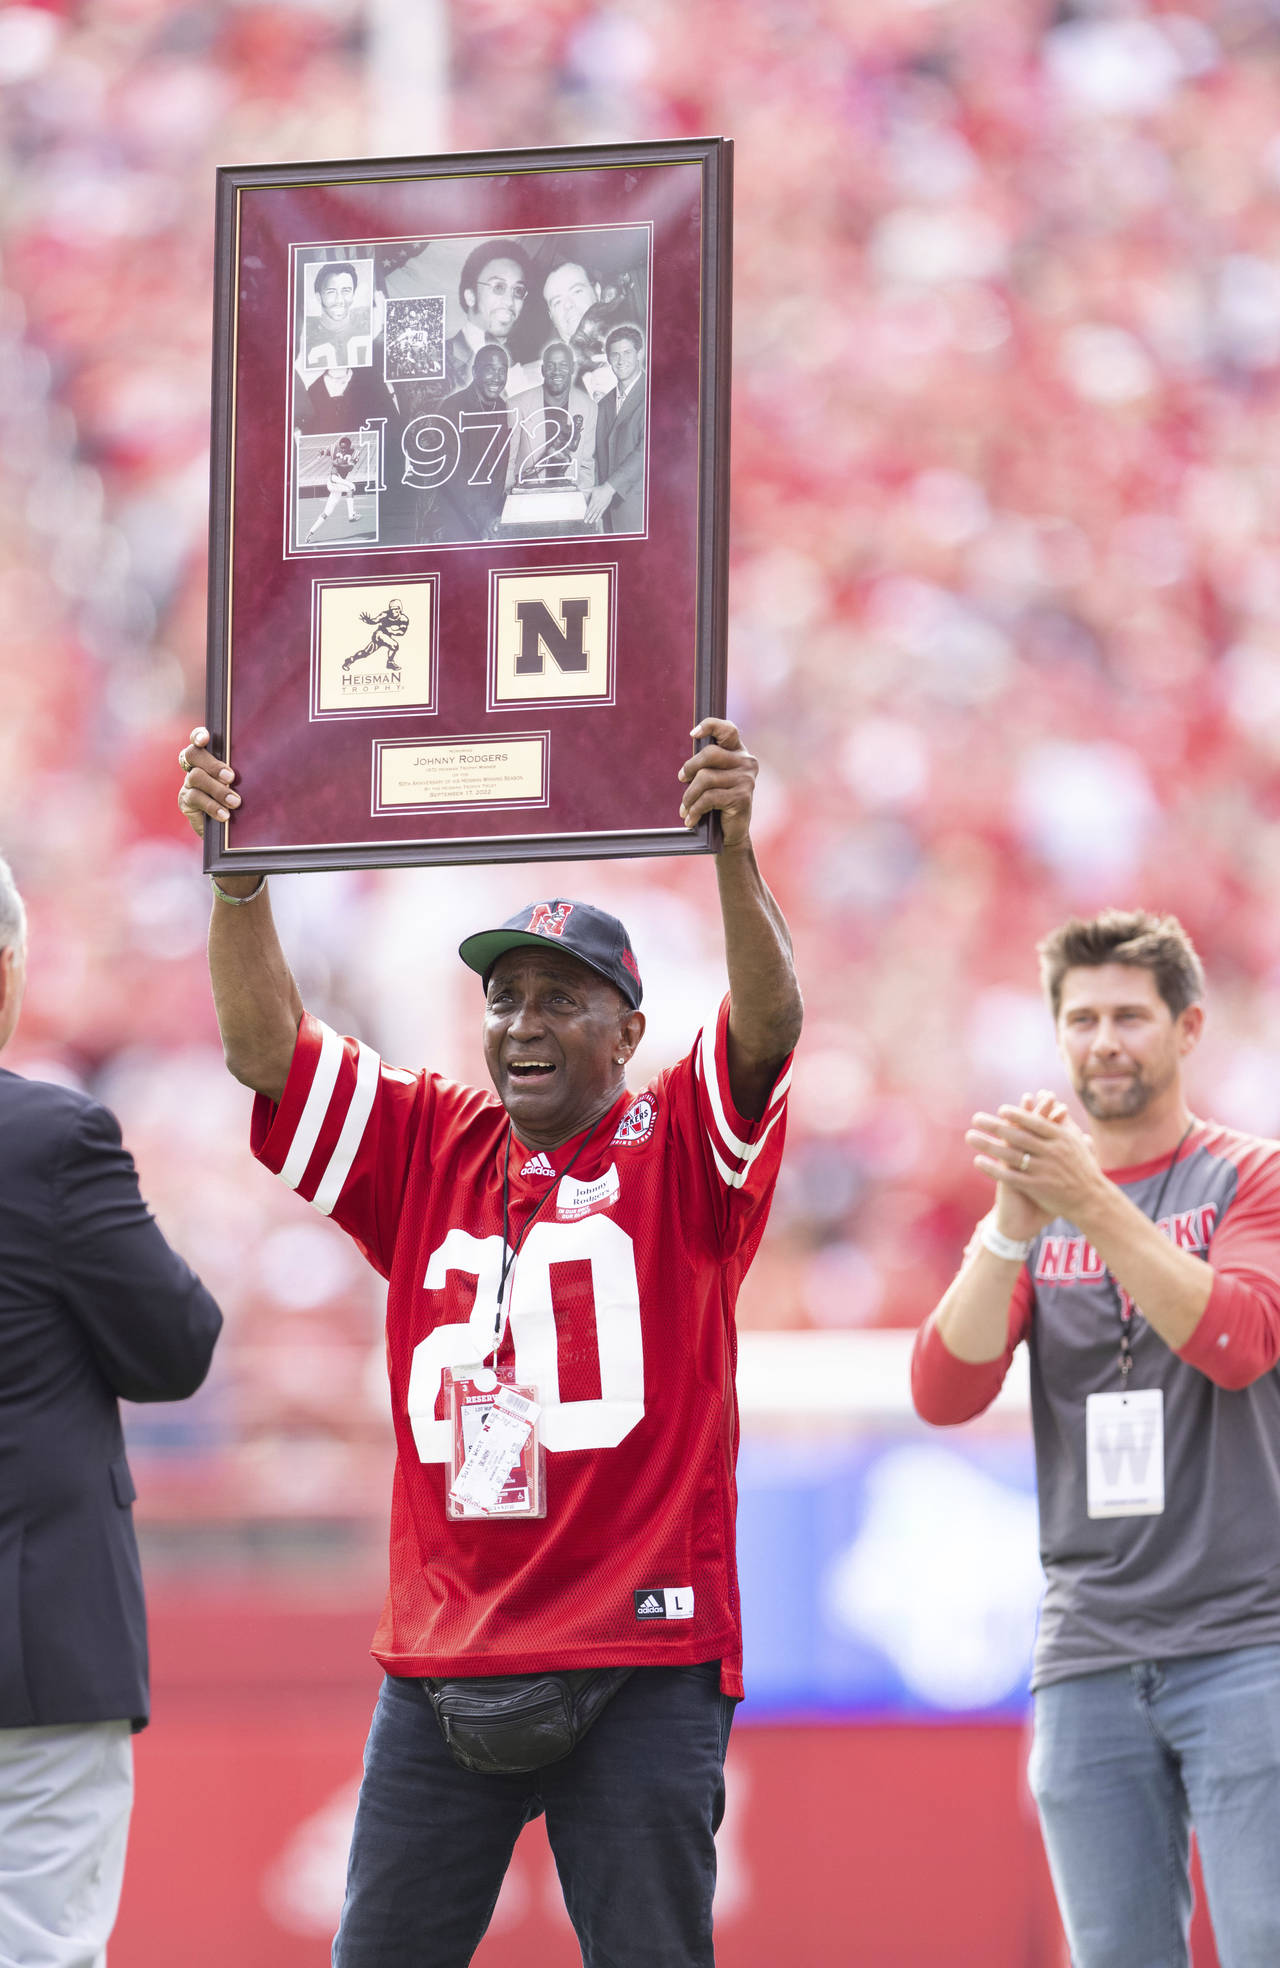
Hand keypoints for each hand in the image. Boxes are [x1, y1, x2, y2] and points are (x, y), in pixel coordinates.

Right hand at [177, 726, 239, 838]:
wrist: (226, 827)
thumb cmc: (238, 798)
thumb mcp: (242, 784)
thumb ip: (241, 772)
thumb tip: (257, 766)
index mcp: (209, 756)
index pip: (198, 739)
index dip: (198, 735)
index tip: (205, 739)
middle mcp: (195, 766)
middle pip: (193, 754)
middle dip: (213, 765)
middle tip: (231, 778)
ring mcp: (188, 783)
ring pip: (196, 777)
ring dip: (217, 789)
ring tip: (235, 802)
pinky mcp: (185, 801)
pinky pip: (195, 798)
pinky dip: (212, 806)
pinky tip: (224, 814)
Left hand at [584, 483, 615, 524]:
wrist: (608, 489)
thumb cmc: (600, 489)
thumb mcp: (592, 488)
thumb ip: (586, 489)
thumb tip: (580, 488)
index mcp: (593, 500)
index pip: (589, 508)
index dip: (586, 513)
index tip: (584, 517)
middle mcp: (597, 504)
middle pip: (592, 512)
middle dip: (588, 517)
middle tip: (585, 521)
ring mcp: (601, 506)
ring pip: (596, 513)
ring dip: (593, 518)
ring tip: (590, 522)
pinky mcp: (604, 506)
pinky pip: (601, 513)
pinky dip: (598, 517)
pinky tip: (596, 520)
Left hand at [678, 719, 756, 848]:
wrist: (732, 833)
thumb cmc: (718, 803)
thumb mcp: (711, 780)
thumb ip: (705, 767)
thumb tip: (685, 771)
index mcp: (738, 752)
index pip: (728, 730)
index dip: (710, 726)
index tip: (693, 734)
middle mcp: (746, 762)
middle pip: (710, 753)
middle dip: (690, 767)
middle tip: (682, 779)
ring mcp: (746, 779)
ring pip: (705, 778)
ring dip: (689, 795)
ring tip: (685, 808)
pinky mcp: (742, 797)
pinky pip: (709, 798)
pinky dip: (695, 809)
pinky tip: (691, 819)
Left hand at [967, 1092, 1103, 1226]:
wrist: (1092, 1200)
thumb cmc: (1083, 1167)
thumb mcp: (1076, 1141)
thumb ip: (1061, 1119)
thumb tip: (1049, 1097)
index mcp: (1061, 1139)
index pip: (1036, 1123)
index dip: (1018, 1115)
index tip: (1001, 1110)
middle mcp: (1052, 1152)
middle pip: (1018, 1136)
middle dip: (995, 1126)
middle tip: (976, 1118)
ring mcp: (1044, 1170)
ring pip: (1011, 1155)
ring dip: (988, 1145)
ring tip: (970, 1137)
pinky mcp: (1037, 1187)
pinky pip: (1010, 1176)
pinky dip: (993, 1168)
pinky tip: (977, 1161)